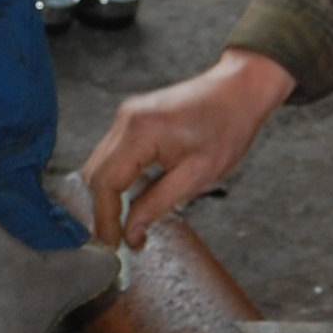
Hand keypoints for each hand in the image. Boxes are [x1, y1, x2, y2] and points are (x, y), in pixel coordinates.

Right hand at [78, 47, 294, 246]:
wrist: (238, 90)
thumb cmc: (227, 126)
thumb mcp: (197, 175)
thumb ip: (158, 205)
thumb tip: (131, 232)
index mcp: (140, 132)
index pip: (105, 182)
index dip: (105, 217)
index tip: (111, 243)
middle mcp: (126, 120)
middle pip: (95, 174)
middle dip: (100, 209)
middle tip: (113, 240)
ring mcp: (126, 117)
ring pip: (99, 165)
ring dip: (106, 195)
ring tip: (120, 224)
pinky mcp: (132, 119)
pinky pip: (112, 155)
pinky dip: (115, 179)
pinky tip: (128, 198)